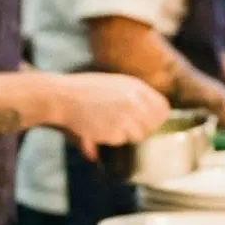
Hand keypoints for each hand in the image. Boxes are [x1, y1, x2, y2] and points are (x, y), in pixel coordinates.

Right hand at [51, 73, 170, 160]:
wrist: (62, 97)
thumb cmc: (83, 89)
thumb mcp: (113, 84)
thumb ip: (133, 96)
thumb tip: (153, 115)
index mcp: (136, 86)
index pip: (162, 108)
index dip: (156, 118)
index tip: (146, 122)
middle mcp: (135, 101)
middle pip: (153, 125)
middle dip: (141, 129)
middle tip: (124, 127)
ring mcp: (126, 116)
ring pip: (138, 135)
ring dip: (125, 135)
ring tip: (107, 125)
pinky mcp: (115, 130)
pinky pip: (121, 140)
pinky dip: (111, 139)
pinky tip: (98, 128)